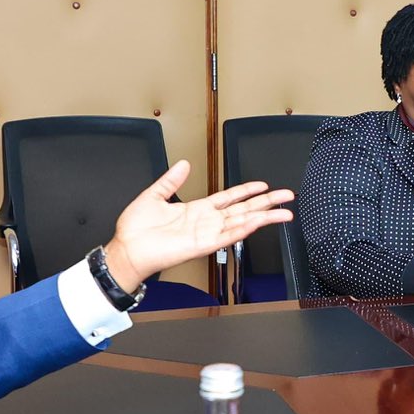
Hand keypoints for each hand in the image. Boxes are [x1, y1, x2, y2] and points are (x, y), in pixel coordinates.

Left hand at [104, 160, 292, 289]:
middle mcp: (205, 222)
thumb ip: (171, 180)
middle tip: (287, 197)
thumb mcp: (154, 195)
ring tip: (283, 212)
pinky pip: (227, 237)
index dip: (247, 190)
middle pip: (243, 210)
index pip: (229, 198)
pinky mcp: (202, 246)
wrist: (127, 249)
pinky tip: (257, 223)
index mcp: (196, 210)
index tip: (264, 185)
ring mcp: (206, 234)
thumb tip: (184, 164)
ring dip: (263, 217)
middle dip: (267, 203)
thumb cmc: (136, 230)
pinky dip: (243, 230)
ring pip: (242, 223)